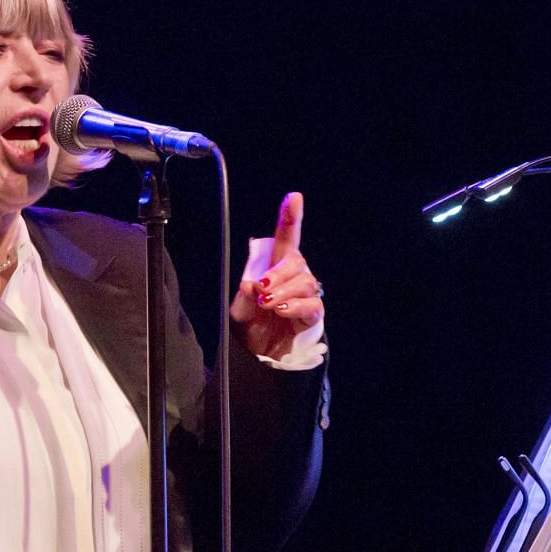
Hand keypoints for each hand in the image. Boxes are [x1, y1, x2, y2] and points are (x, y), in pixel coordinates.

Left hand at [230, 191, 323, 359]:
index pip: (286, 238)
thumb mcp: (238, 309)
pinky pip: (312, 304)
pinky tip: (282, 310)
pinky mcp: (312, 314)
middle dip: (278, 272)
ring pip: (304, 281)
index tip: (294, 197)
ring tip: (268, 304)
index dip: (290, 217)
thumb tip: (252, 283)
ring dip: (284, 291)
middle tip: (262, 288)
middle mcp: (293, 276)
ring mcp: (305, 294)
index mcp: (274, 266)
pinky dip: (296, 305)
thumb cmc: (250, 326)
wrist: (260, 354)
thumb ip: (244, 294)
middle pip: (295, 261)